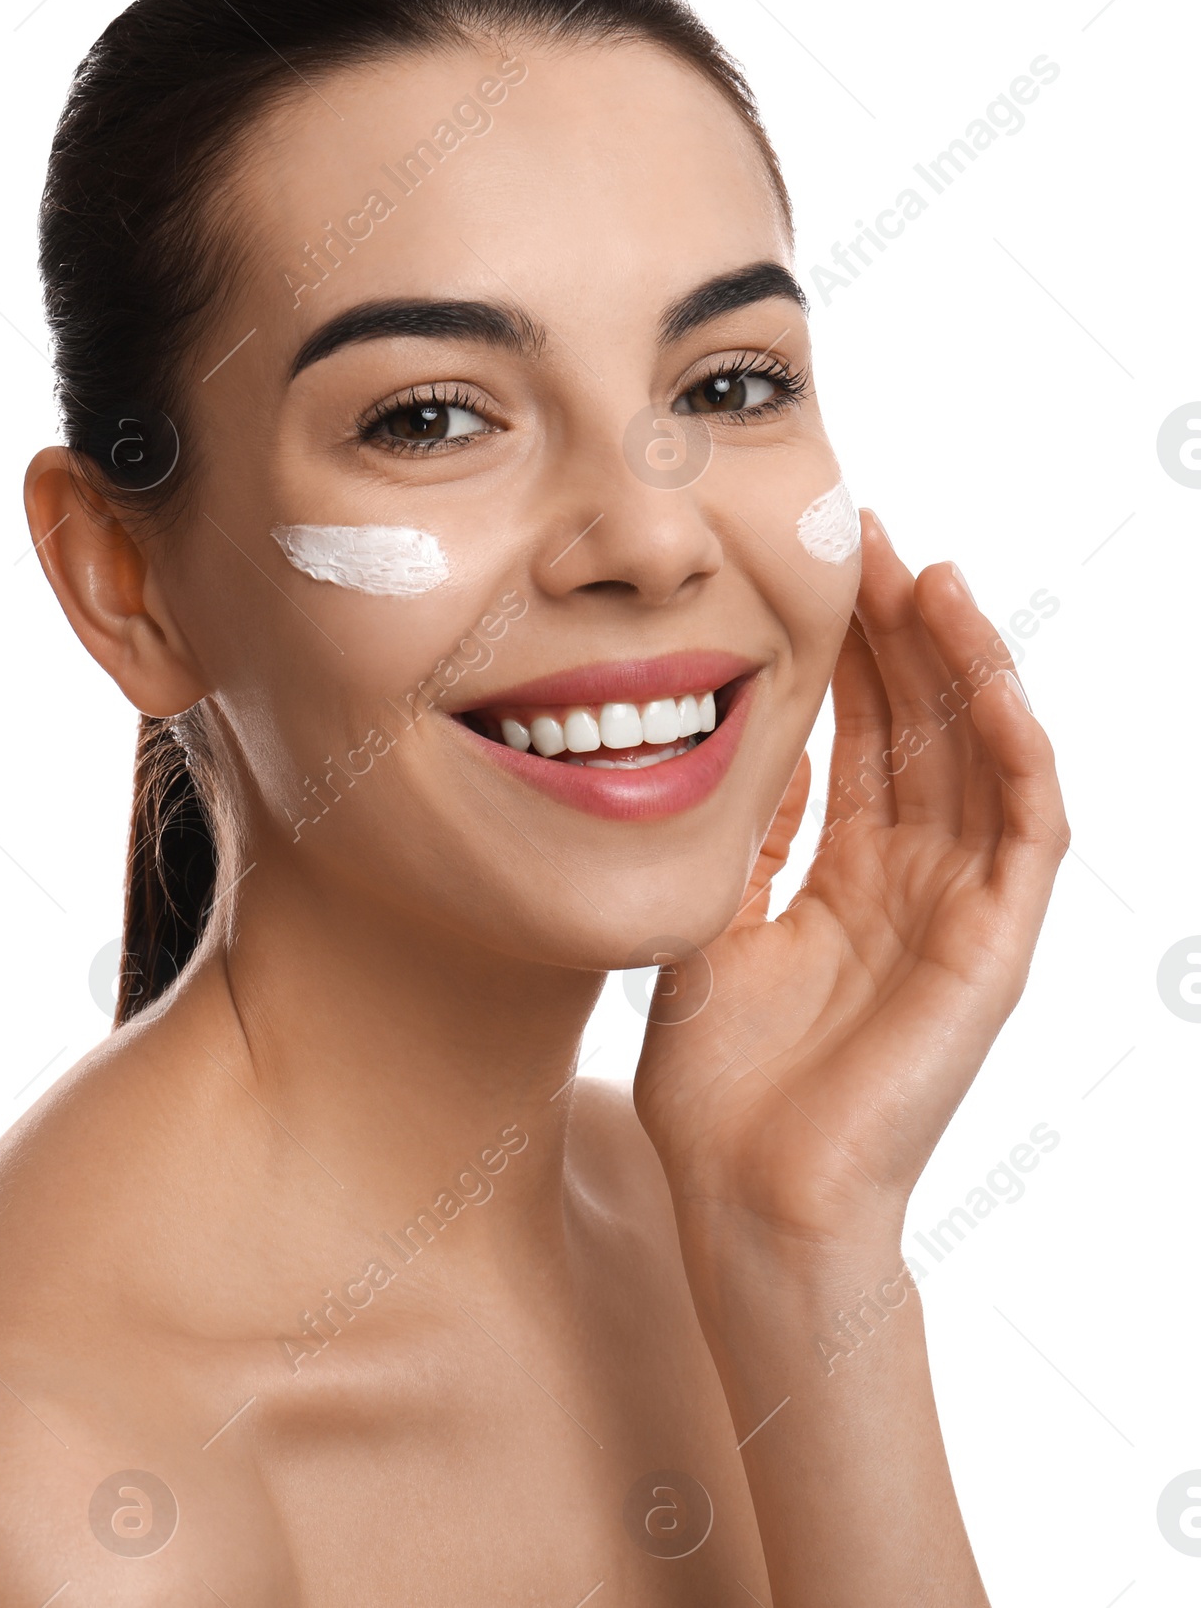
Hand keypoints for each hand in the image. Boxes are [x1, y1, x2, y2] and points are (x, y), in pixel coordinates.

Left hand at [632, 511, 1068, 1263]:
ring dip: (967, 668)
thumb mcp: (711, 927)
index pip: (867, 740)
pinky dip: (1017, 752)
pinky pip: (1026, 835)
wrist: (745, 1197)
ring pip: (984, 763)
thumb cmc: (719, 1088)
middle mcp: (913, 885)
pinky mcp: (992, 953)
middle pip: (926, 732)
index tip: (822, 570)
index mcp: (849, 880)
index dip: (852, 656)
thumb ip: (742, 845)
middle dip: (901, 635)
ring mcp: (959, 916)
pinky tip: (989, 678)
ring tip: (930, 576)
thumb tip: (748, 750)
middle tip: (870, 538)